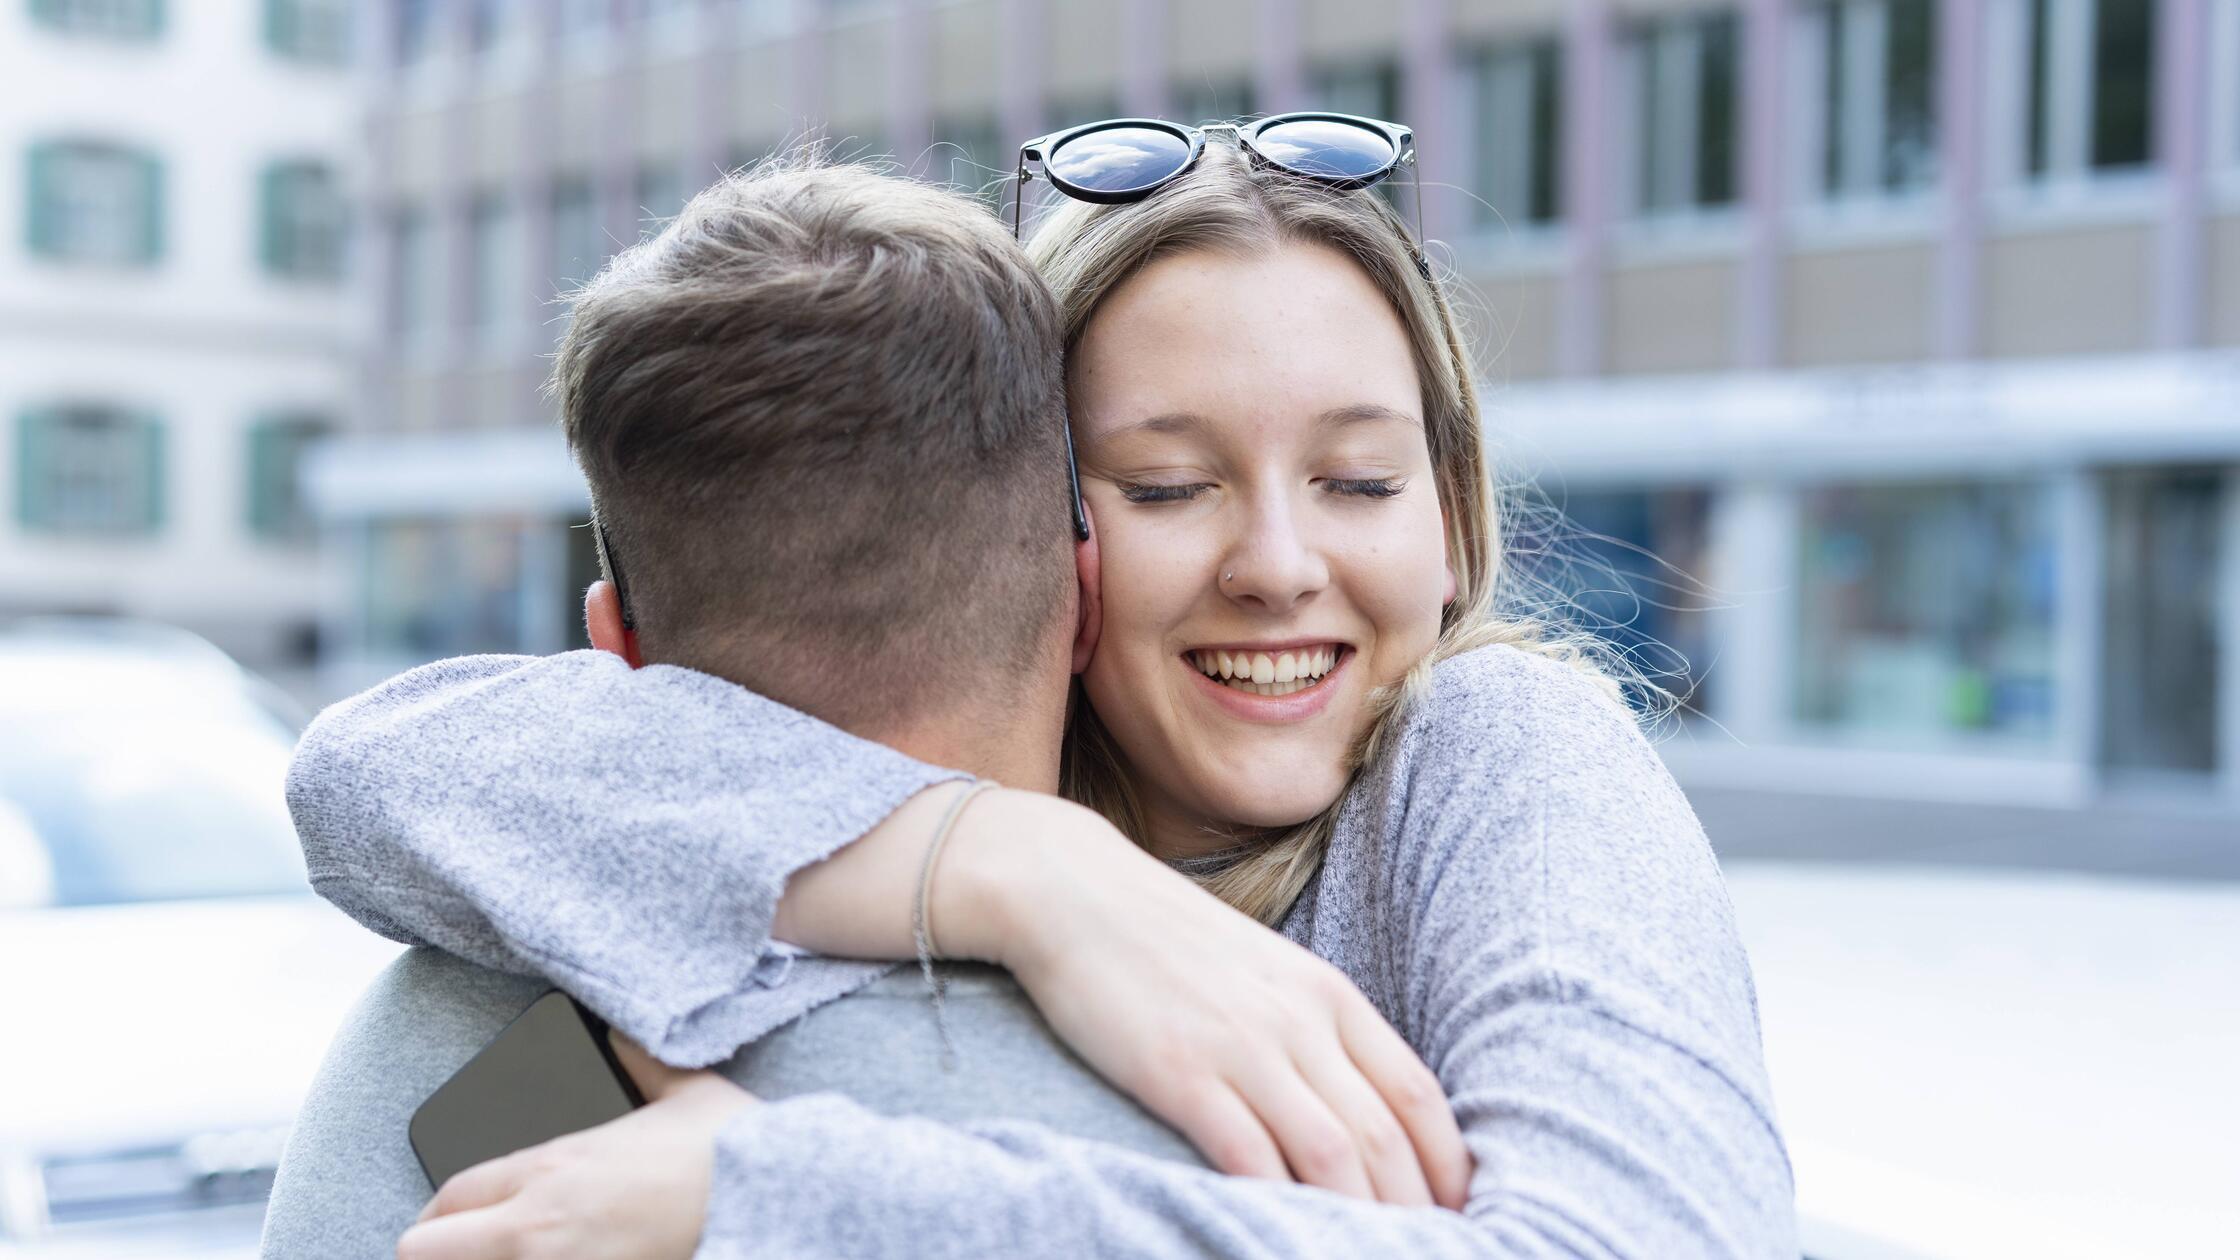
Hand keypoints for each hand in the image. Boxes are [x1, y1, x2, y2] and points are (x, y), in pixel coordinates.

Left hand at [397, 1035, 753, 1259]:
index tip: (442, 1226)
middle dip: (434, 1252)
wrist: (776, 1203)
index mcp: (553, 1165)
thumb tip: (620, 1033)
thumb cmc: (732, 1154)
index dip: (433, 1218)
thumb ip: (640, 1061)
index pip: (448, 1199)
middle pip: (424, 1252)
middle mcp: (536, 1226)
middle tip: (457, 1251)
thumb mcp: (685, 1090)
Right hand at [940, 793, 1473, 1210]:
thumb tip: (1362, 1111)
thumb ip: (1316, 1032)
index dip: (1449, 1165)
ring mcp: (1240, 1045)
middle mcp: (1297, 1020)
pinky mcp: (1179, 1072)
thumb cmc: (1167, 941)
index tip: (1461, 1214)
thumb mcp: (1265, 972)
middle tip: (1429, 1256)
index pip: (1417, 1094)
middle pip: (1383, 1136)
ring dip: (1359, 1221)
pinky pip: (1246, 1155)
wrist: (1074, 892)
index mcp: (1328, 994)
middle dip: (1414, 1211)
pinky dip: (1276, 1206)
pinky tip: (1282, 1237)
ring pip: (1330, 1154)